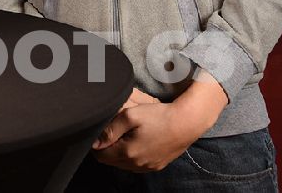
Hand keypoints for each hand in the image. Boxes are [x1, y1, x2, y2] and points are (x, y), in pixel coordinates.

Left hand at [93, 74, 227, 171]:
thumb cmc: (158, 116)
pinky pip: (137, 166)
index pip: (101, 156)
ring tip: (122, 136)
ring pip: (124, 165)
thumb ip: (110, 130)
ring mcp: (148, 166)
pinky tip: (135, 143)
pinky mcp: (157, 165)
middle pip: (111, 161)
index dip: (96, 145)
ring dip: (119, 154)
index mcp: (128, 152)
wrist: (186, 123)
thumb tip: (95, 143)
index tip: (99, 134)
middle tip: (110, 133)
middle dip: (107, 149)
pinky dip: (131, 157)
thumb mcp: (130, 115)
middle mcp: (137, 164)